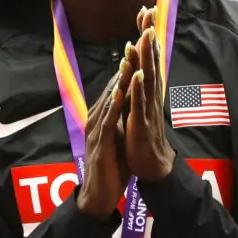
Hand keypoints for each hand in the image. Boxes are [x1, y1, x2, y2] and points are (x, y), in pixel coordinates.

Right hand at [76, 58, 132, 217]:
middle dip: (124, 65)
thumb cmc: (112, 165)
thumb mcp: (119, 136)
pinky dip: (114, 106)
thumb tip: (132, 101)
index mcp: (103, 115)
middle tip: (134, 42)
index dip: (129, 66)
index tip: (140, 46)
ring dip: (119, 80)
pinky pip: (108, 121)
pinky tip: (120, 93)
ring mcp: (97, 129)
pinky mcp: (100, 143)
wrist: (99, 194)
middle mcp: (97, 118)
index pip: (118, 86)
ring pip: (109, 100)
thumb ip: (122, 118)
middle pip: (113, 86)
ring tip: (128, 59)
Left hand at [124, 7, 175, 182]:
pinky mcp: (141, 122)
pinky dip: (138, 88)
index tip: (145, 11)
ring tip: (145, 35)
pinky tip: (136, 74)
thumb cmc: (144, 134)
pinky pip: (139, 103)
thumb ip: (138, 84)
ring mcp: (147, 107)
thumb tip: (135, 64)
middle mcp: (150, 93)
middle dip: (149, 36)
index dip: (146, 34)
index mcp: (148, 88)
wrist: (152, 164)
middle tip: (149, 12)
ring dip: (145, 56)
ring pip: (147, 77)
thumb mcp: (139, 104)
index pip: (148, 56)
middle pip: (150, 59)